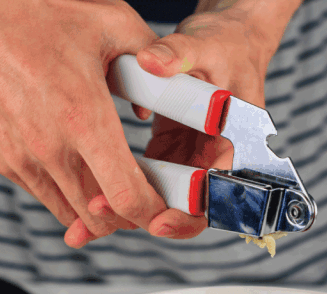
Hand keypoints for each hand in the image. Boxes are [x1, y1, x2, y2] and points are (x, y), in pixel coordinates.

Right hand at [0, 0, 169, 247]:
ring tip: (114, 182)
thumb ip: (154, 60)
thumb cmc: (39, 10)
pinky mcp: (0, 158)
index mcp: (83, 117)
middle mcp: (48, 147)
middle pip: (100, 218)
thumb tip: (160, 100)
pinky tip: (80, 166)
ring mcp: (19, 157)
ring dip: (97, 209)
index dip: (152, 212)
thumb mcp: (112, 22)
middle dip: (129, 215)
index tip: (163, 204)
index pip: (125, 197)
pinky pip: (44, 195)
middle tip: (144, 195)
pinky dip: (68, 193)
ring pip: (71, 213)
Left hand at [78, 0, 299, 240]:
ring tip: (91, 205)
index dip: (190, 212)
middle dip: (150, 216)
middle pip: (189, 206)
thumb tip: (151, 61)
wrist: (227, 39)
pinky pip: (150, 176)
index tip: (158, 220)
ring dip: (132, 206)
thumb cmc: (226, 43)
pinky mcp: (171, 148)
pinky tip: (93, 186)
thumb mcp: (205, 45)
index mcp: (234, 142)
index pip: (217, 192)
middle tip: (104, 211)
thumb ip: (179, 54)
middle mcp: (214, 157)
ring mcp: (191, 156)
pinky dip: (125, 183)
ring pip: (165, 197)